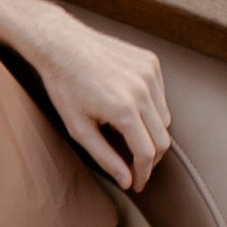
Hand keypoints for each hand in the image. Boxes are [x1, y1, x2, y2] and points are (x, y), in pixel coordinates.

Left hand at [0, 0, 169, 190]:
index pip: (147, 153)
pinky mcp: (150, 61)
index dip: (143, 174)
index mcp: (124, 109)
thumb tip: (127, 181)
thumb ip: (105, 157)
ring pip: (165, 118)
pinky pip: (161, 95)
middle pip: (162, 139)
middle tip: (136, 167)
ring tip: (130, 136)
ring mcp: (149, 72)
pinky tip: (131, 108)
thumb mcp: (78, 128)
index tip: (137, 184)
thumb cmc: (65, 86)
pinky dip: (152, 108)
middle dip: (151, 159)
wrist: (62, 43)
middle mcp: (142, 89)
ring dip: (152, 133)